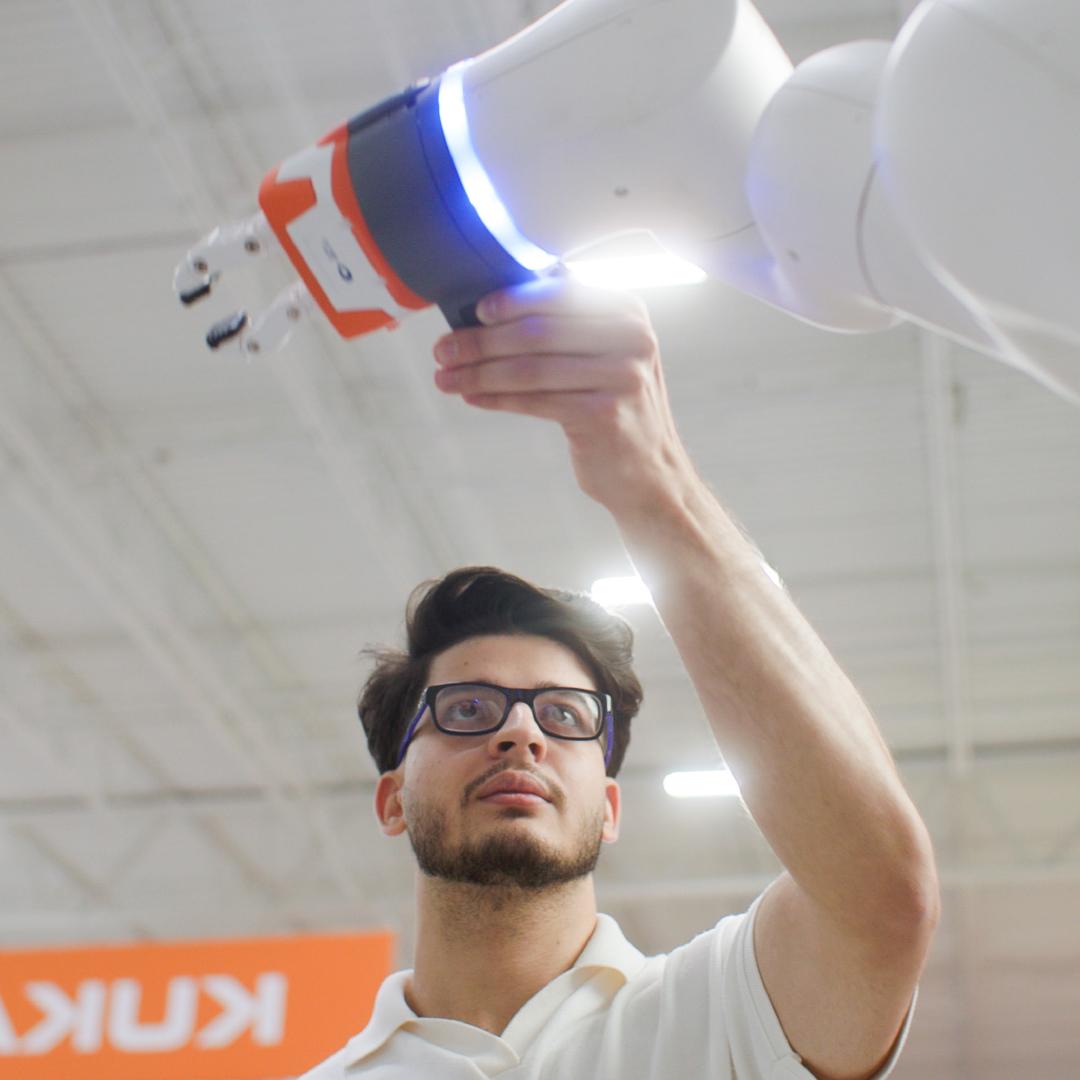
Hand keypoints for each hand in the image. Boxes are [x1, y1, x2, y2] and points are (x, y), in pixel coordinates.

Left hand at [432, 276, 694, 514]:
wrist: (649, 472)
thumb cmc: (612, 404)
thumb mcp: (605, 352)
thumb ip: (568, 319)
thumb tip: (497, 291)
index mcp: (628, 311)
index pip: (559, 293)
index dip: (510, 300)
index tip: (472, 311)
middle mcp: (632, 338)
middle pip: (538, 332)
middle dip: (481, 341)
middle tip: (443, 350)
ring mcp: (622, 377)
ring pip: (530, 369)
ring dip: (479, 373)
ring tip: (446, 378)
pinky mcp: (604, 415)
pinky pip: (534, 401)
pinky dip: (496, 398)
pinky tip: (472, 397)